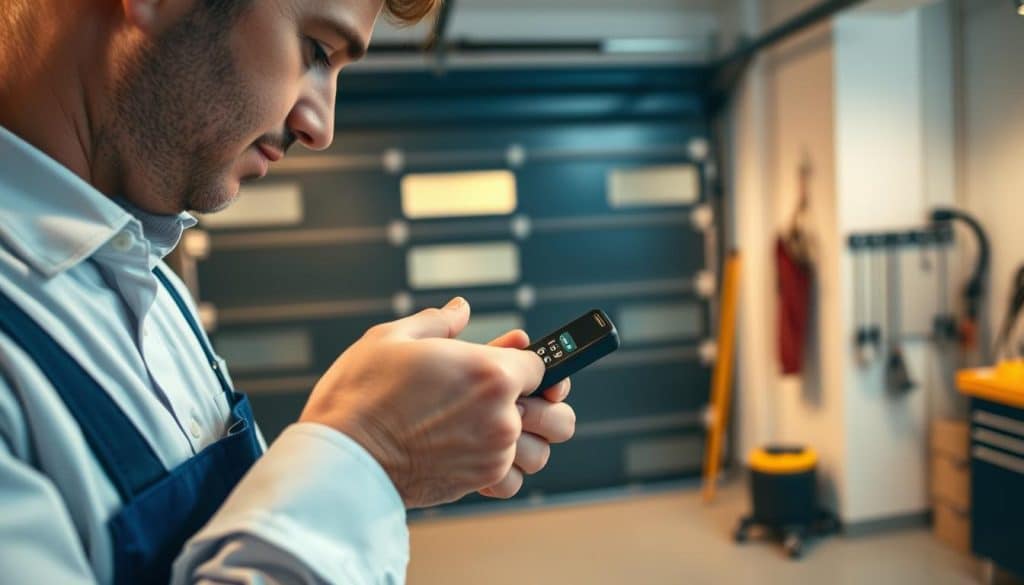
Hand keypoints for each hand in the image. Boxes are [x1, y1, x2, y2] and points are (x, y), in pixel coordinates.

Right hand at [299, 297, 544, 508]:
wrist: (341, 457)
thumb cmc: (360, 395)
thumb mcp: (393, 338)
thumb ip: (438, 321)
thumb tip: (460, 310)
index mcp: (490, 372)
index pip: (541, 364)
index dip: (527, 359)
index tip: (515, 358)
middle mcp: (501, 415)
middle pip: (558, 415)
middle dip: (546, 404)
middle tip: (522, 397)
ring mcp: (493, 453)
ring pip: (541, 452)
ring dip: (528, 439)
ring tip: (498, 426)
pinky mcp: (477, 482)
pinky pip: (513, 481)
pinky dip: (505, 471)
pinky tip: (483, 454)